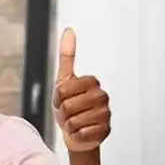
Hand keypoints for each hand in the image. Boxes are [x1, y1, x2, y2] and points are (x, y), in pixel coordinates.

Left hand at [53, 27, 110, 152]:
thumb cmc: (69, 106)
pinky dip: (76, 135)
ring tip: (75, 122)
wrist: (77, 133)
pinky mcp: (105, 131)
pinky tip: (82, 132)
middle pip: (67, 105)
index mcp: (92, 82)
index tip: (64, 98)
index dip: (58, 97)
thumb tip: (69, 30)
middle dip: (62, 112)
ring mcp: (106, 114)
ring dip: (68, 125)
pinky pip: (80, 133)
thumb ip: (67, 57)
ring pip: (73, 121)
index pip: (63, 89)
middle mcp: (103, 96)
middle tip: (68, 113)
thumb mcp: (64, 81)